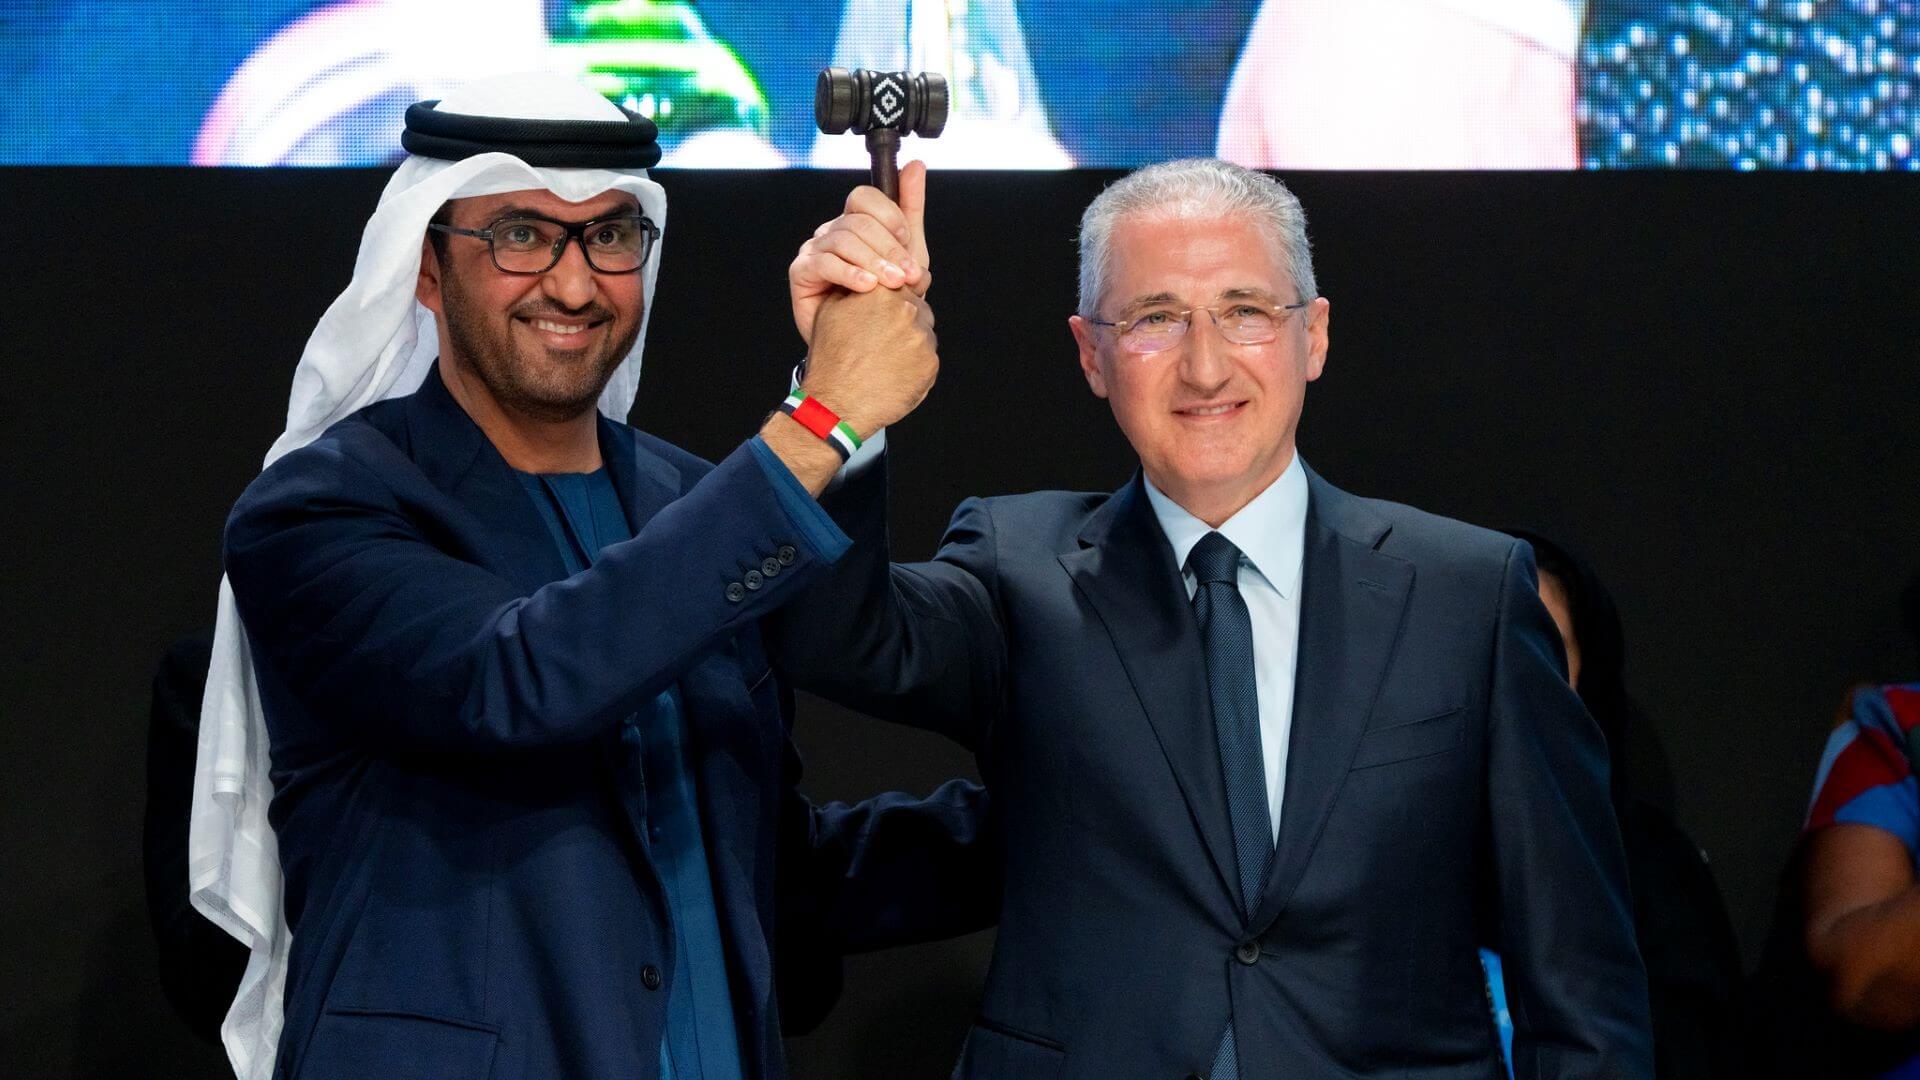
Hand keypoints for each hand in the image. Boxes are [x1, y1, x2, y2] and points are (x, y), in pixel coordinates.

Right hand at [789, 159, 930, 345]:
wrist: (865, 343)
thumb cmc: (884, 299)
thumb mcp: (908, 253)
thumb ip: (911, 209)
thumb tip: (915, 165)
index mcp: (856, 222)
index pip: (865, 198)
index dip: (888, 215)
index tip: (907, 239)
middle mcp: (833, 231)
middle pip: (857, 221)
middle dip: (888, 247)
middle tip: (907, 274)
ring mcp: (814, 249)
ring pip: (843, 240)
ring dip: (873, 262)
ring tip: (891, 285)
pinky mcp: (801, 272)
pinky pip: (824, 263)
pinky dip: (849, 273)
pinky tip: (866, 287)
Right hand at [801, 285, 937, 438]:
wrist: (837, 402)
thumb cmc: (831, 359)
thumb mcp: (830, 311)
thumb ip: (854, 287)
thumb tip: (869, 278)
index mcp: (882, 291)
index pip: (904, 283)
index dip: (896, 298)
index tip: (888, 312)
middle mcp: (906, 310)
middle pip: (919, 308)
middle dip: (905, 321)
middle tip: (884, 341)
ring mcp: (921, 337)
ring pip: (924, 334)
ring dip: (911, 343)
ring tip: (886, 359)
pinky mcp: (930, 364)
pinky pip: (928, 359)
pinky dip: (916, 365)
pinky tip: (894, 373)